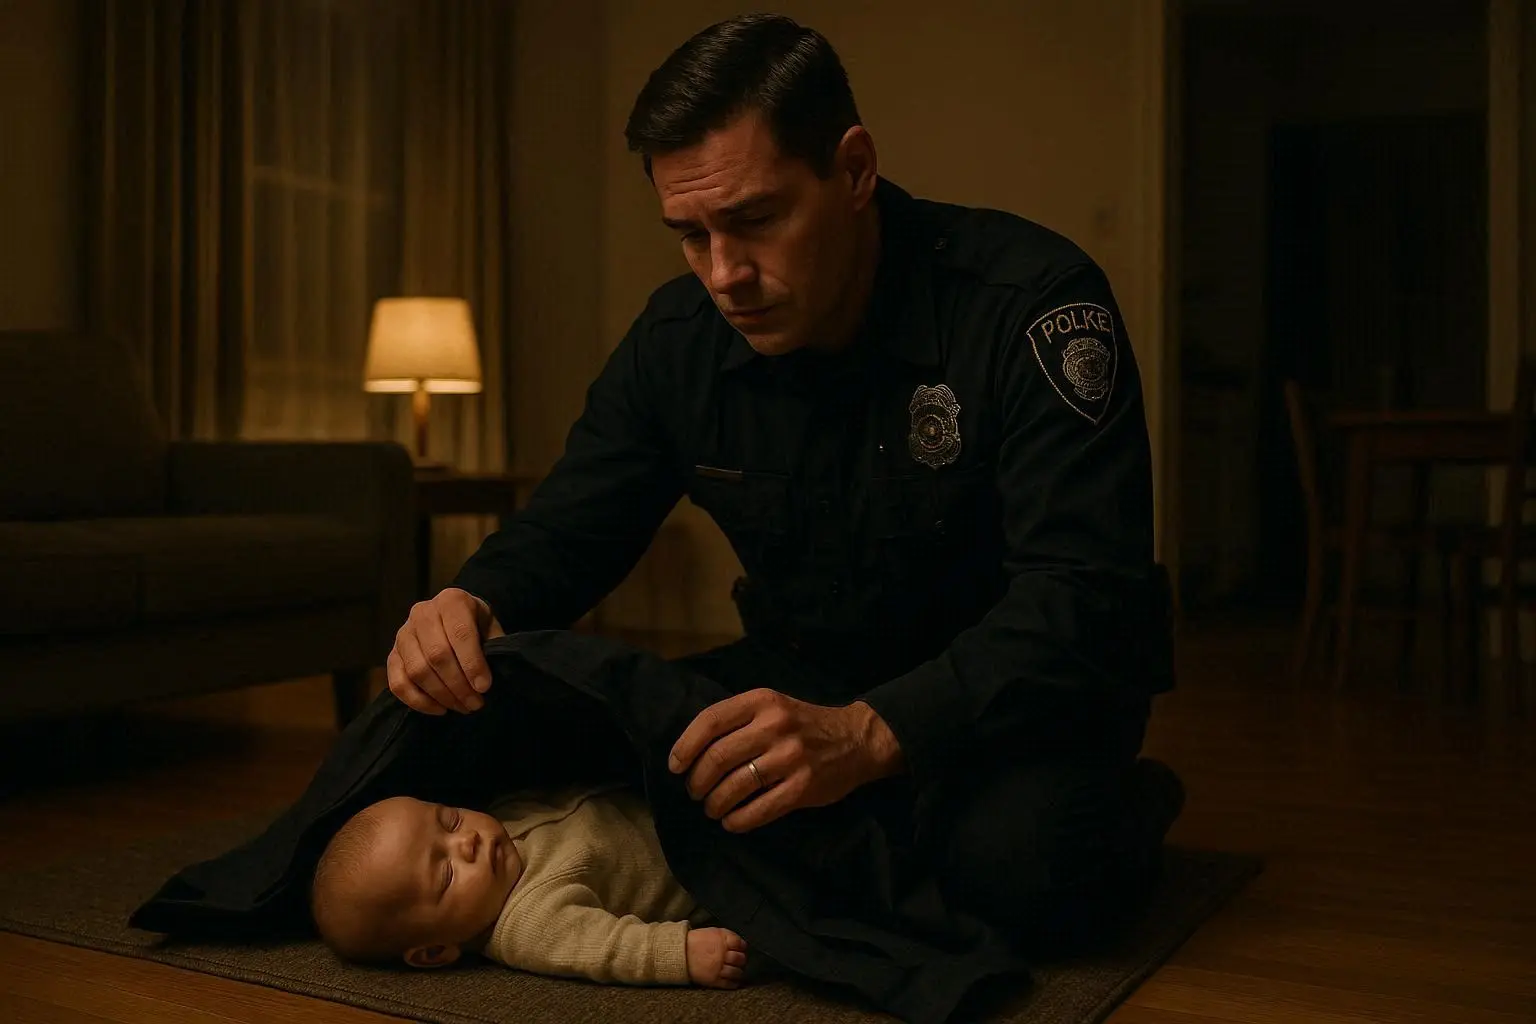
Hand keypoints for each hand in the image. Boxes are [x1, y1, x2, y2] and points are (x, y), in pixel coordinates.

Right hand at [386, 588, 502, 715]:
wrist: (455, 618)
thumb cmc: (478, 624)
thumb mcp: (491, 627)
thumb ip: (492, 648)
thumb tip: (483, 683)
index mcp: (451, 600)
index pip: (460, 633)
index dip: (472, 663)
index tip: (484, 687)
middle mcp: (422, 613)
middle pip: (437, 654)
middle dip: (458, 685)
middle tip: (475, 703)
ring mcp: (403, 634)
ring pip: (417, 670)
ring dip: (441, 695)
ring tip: (462, 707)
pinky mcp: (392, 655)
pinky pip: (397, 683)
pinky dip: (418, 701)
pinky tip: (439, 709)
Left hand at [669, 689, 902, 833]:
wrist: (856, 740)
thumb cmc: (802, 724)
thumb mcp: (772, 706)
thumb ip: (737, 720)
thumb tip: (690, 751)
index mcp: (762, 701)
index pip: (710, 721)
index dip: (685, 746)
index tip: (675, 766)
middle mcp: (775, 726)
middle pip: (718, 757)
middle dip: (697, 781)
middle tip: (695, 791)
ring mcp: (790, 758)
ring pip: (735, 786)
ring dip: (714, 803)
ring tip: (712, 808)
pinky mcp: (803, 787)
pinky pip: (759, 810)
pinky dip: (738, 820)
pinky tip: (731, 822)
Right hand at [685, 926, 747, 988]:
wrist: (680, 953)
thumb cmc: (696, 941)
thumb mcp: (713, 932)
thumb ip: (726, 937)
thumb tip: (738, 944)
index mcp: (722, 940)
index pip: (740, 944)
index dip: (742, 947)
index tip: (741, 949)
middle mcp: (722, 954)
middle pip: (740, 959)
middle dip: (741, 960)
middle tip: (739, 961)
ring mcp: (718, 968)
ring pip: (737, 972)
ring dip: (738, 972)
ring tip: (737, 971)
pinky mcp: (714, 980)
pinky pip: (729, 984)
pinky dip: (734, 983)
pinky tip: (734, 981)